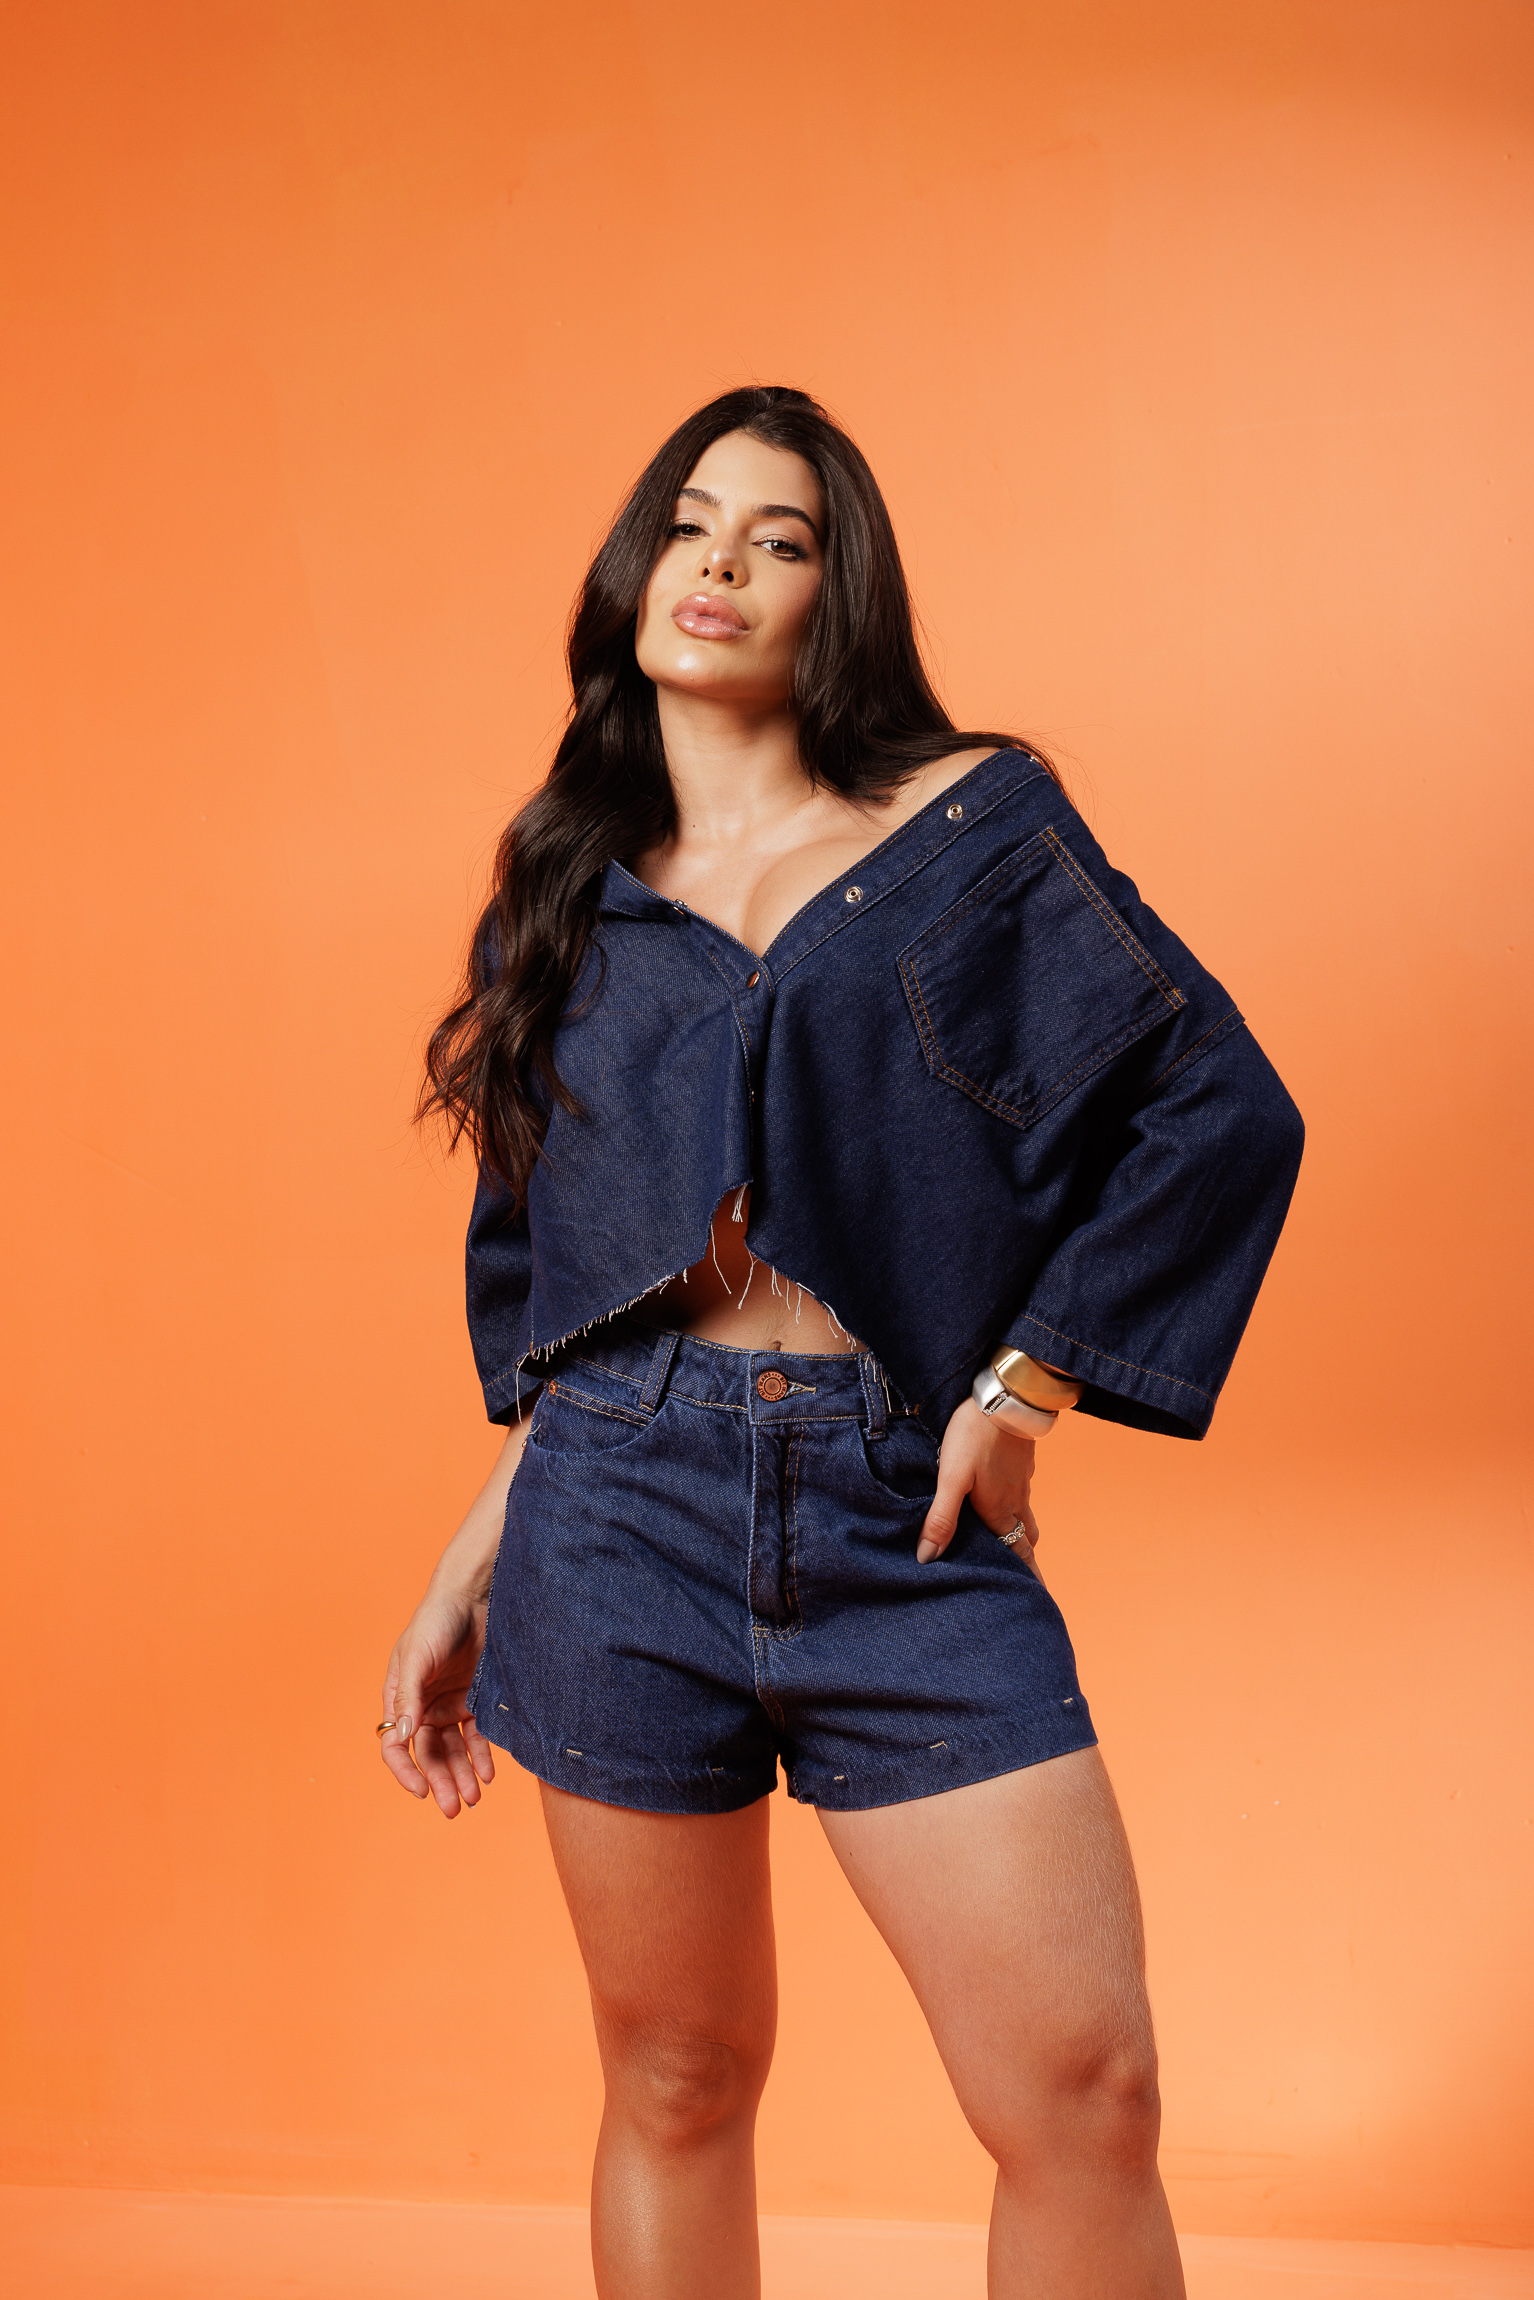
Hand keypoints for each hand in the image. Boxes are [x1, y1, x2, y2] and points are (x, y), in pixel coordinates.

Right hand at [380, 1584, 496, 1817]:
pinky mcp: (475, 1698)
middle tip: (453, 1809)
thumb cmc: (437, 1619)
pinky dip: (482, 1756)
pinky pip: (476, 1736)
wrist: (476, 1594)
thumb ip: (409, 1695)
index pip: (396, 1744)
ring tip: (473, 1798)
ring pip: (453, 1750)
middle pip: (429, 1753)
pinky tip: (489, 1774)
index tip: (422, 1790)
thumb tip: (403, 1735)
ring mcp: (449, 1703)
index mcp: (401, 1696)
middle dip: (440, 1782)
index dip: (406, 1770)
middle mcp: (424, 1705)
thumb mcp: (417, 1655)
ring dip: (461, 1775)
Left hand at [917, 1397, 1041, 1572]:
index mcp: (1000, 1511)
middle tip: (1025, 1580)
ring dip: (1022, 1532)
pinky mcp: (1021, 1460)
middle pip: (1027, 1539)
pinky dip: (1017, 1504)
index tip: (1032, 1598)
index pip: (1019, 1554)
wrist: (1006, 1396)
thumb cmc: (975, 1437)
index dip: (1026, 1577)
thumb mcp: (951, 1479)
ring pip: (1026, 1514)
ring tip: (1013, 1543)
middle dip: (1026, 1561)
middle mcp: (1016, 1500)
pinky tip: (1003, 1496)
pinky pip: (1022, 1491)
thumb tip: (928, 1558)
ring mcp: (1022, 1479)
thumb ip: (942, 1518)